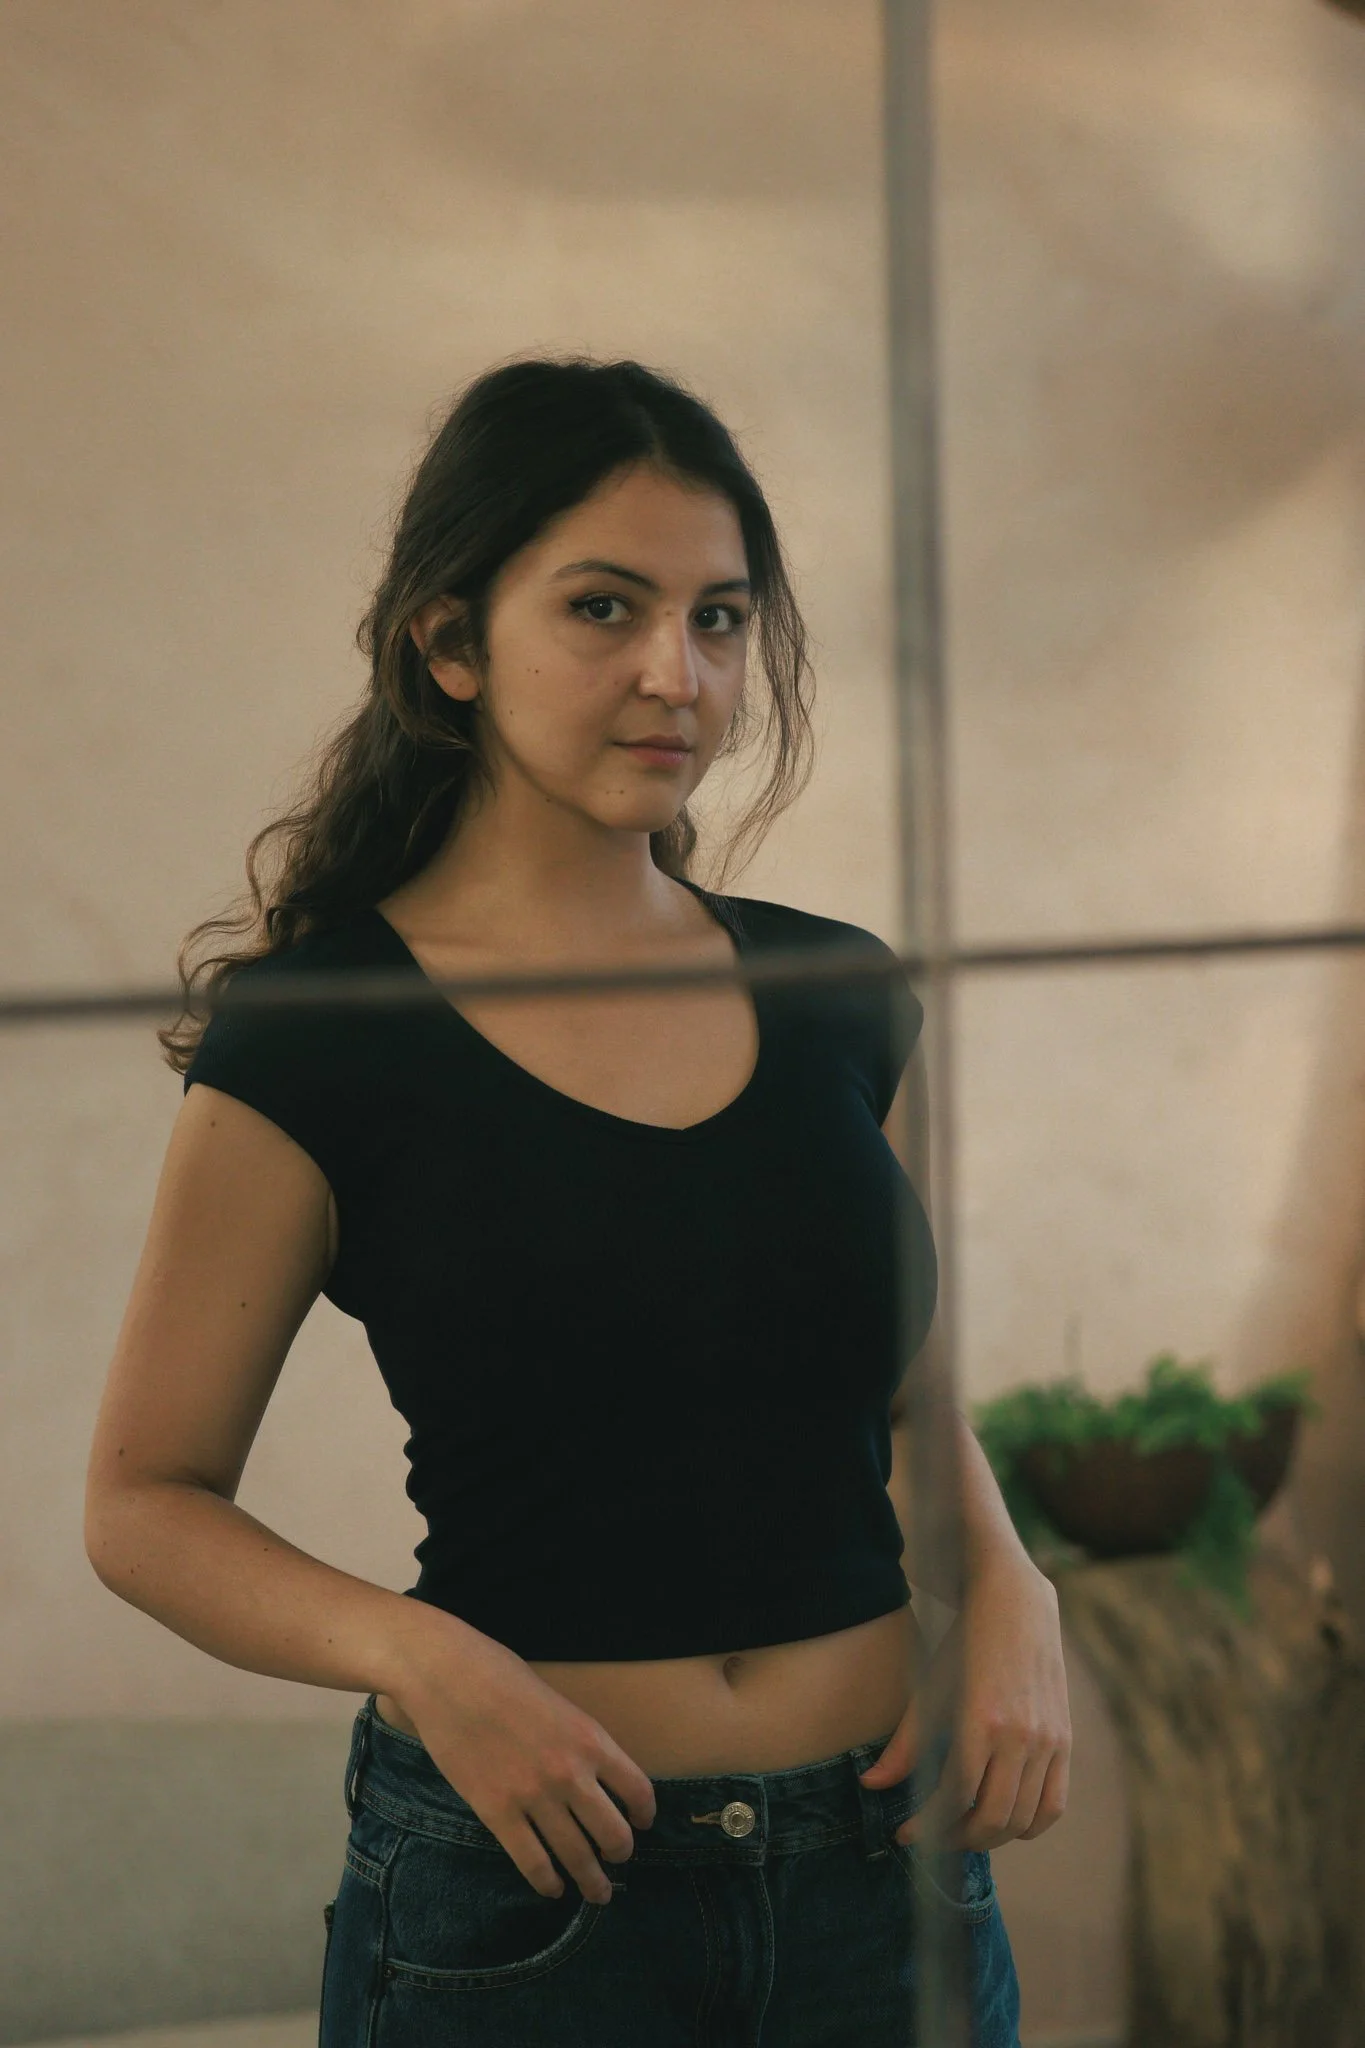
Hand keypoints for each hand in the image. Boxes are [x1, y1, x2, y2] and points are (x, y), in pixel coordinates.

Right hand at [387, 1612, 656, 1904]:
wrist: (449, 1676)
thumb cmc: (501, 1676)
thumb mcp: (558, 1703)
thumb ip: (578, 1740)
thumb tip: (591, 1773)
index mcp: (591, 1739)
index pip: (637, 1789)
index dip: (644, 1814)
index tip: (642, 1824)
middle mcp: (571, 1773)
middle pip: (613, 1833)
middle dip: (620, 1854)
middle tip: (618, 1862)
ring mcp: (534, 1796)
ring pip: (576, 1855)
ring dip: (591, 1880)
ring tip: (596, 1891)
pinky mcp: (497, 1813)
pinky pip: (532, 1862)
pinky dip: (546, 1881)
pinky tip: (552, 1888)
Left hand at [859, 1555, 1070, 1852]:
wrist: (1016, 1603)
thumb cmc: (964, 1642)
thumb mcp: (929, 1687)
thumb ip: (904, 1744)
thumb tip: (871, 1785)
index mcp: (981, 1721)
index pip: (955, 1796)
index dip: (928, 1824)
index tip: (905, 1834)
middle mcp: (1021, 1737)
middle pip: (992, 1818)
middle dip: (957, 1839)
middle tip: (932, 1838)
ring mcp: (1048, 1741)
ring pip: (1023, 1820)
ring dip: (991, 1837)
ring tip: (963, 1830)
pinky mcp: (1065, 1741)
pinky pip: (1053, 1806)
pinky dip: (1029, 1826)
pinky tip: (1003, 1821)